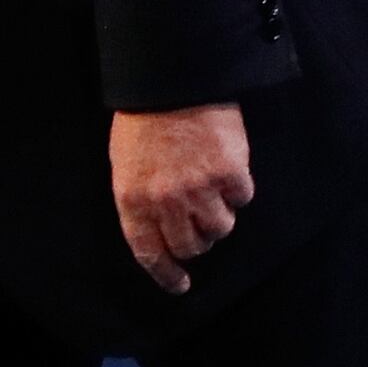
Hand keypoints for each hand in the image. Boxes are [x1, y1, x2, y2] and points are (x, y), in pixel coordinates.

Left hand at [111, 103, 252, 294]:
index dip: (166, 274)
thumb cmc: (144, 122)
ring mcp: (200, 188)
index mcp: (133, 199)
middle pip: (191, 246)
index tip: (180, 285)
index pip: (150, 253)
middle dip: (195, 241)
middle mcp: (166, 201)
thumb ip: (140, 201)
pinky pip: (242, 199)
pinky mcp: (230, 173)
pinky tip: (226, 167)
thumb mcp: (125, 165)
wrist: (172, 81)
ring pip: (220, 228)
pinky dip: (237, 188)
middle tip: (198, 223)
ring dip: (219, 214)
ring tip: (210, 187)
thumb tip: (158, 234)